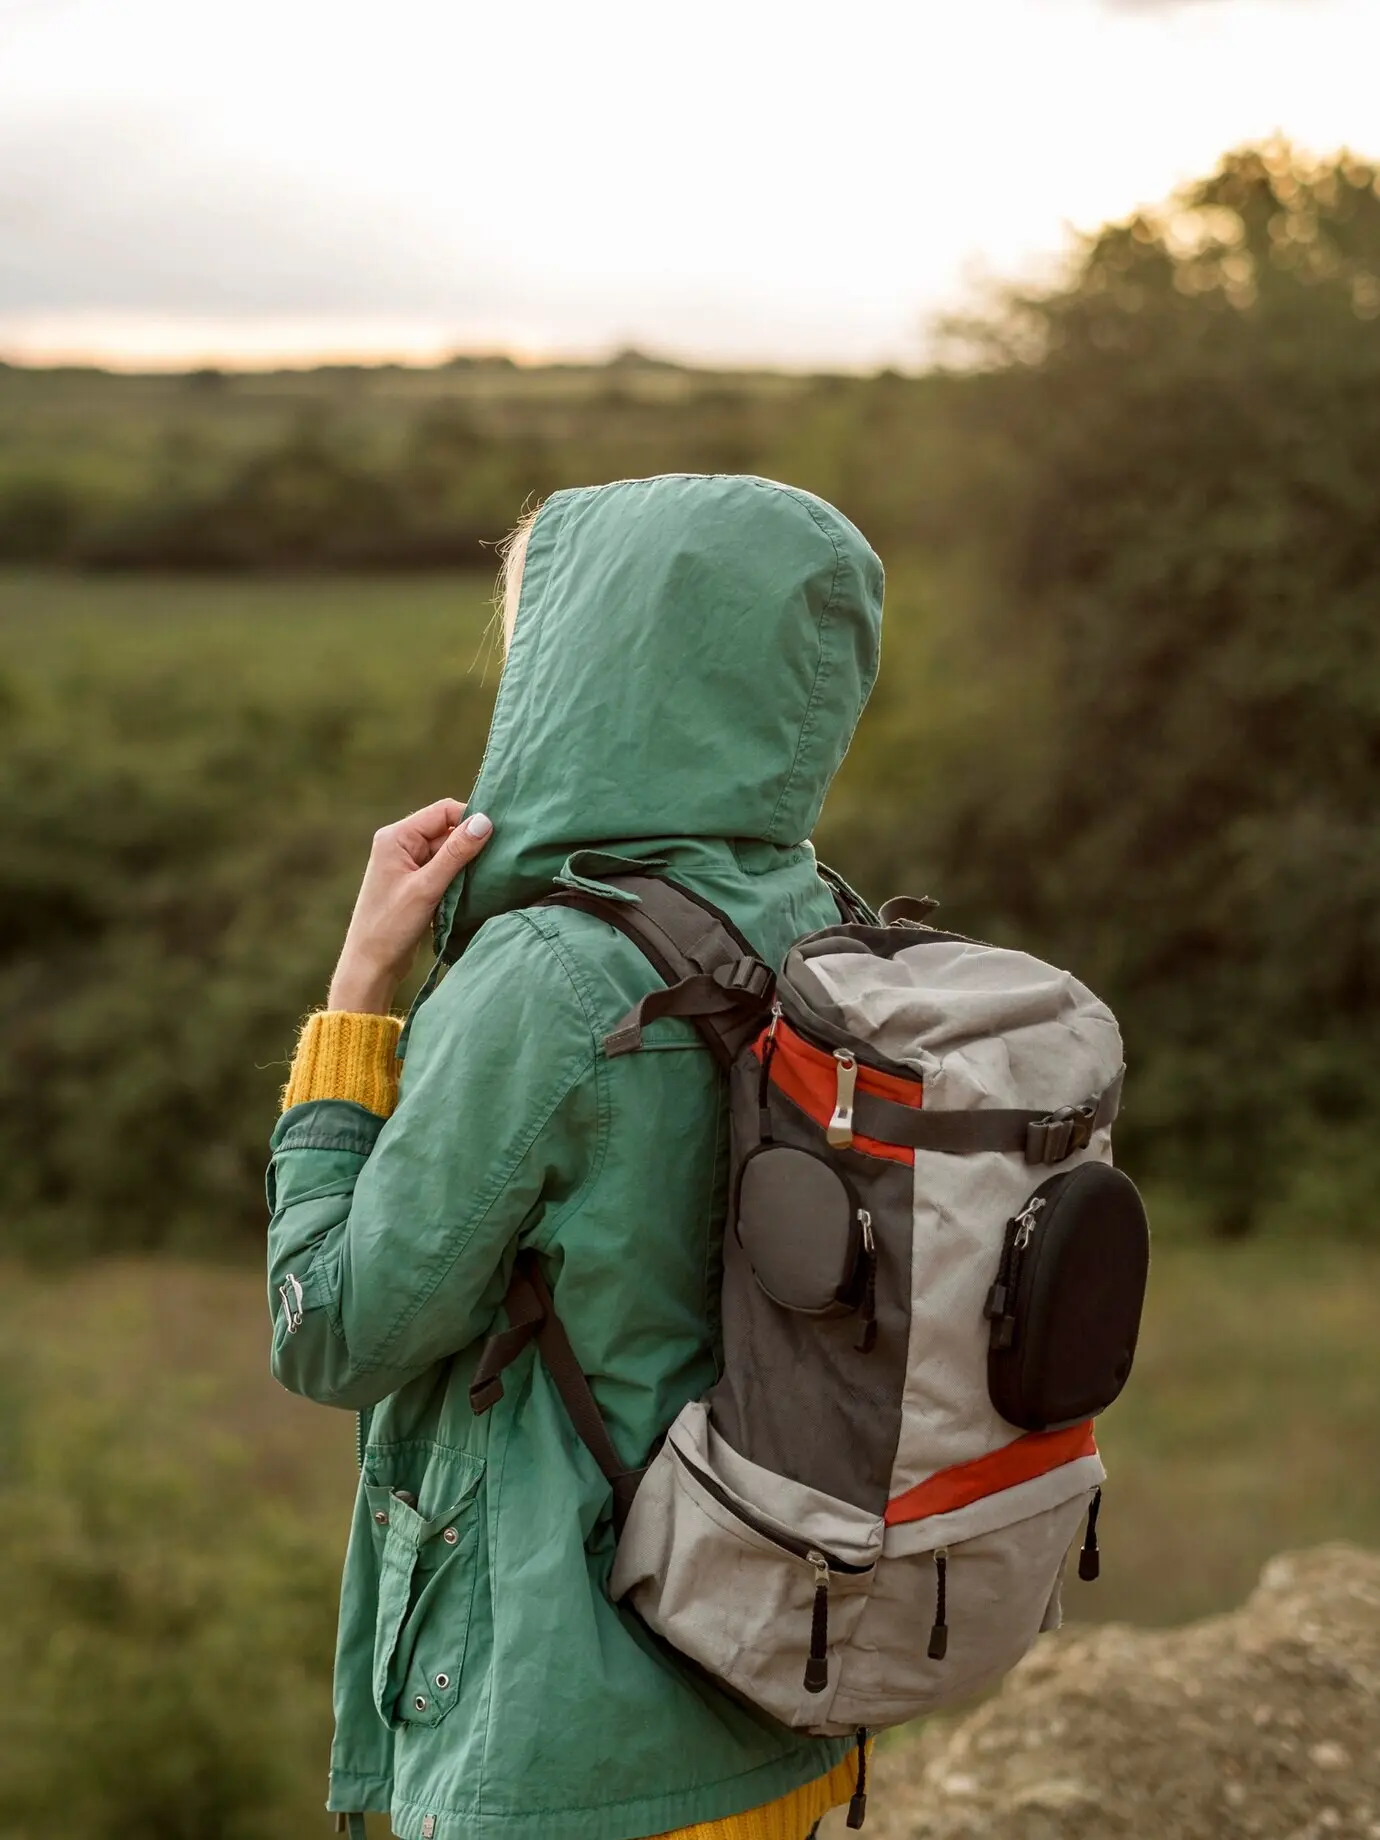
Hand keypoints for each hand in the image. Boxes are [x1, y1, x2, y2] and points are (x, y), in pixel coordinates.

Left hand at [327, 799, 493, 1013]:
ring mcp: (409, 864)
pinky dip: (459, 878)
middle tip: (494, 863)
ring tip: (482, 880)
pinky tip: (471, 891)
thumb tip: (485, 821)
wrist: (371, 965)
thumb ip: (456, 853)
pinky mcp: (416, 883)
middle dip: (470, 845)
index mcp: (396, 837)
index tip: (495, 838)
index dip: (469, 820)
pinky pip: (445, 870)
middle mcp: (401, 844)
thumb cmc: (391, 926)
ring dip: (466, 865)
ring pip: (449, 852)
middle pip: (447, 830)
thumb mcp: (427, 887)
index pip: (443, 811)